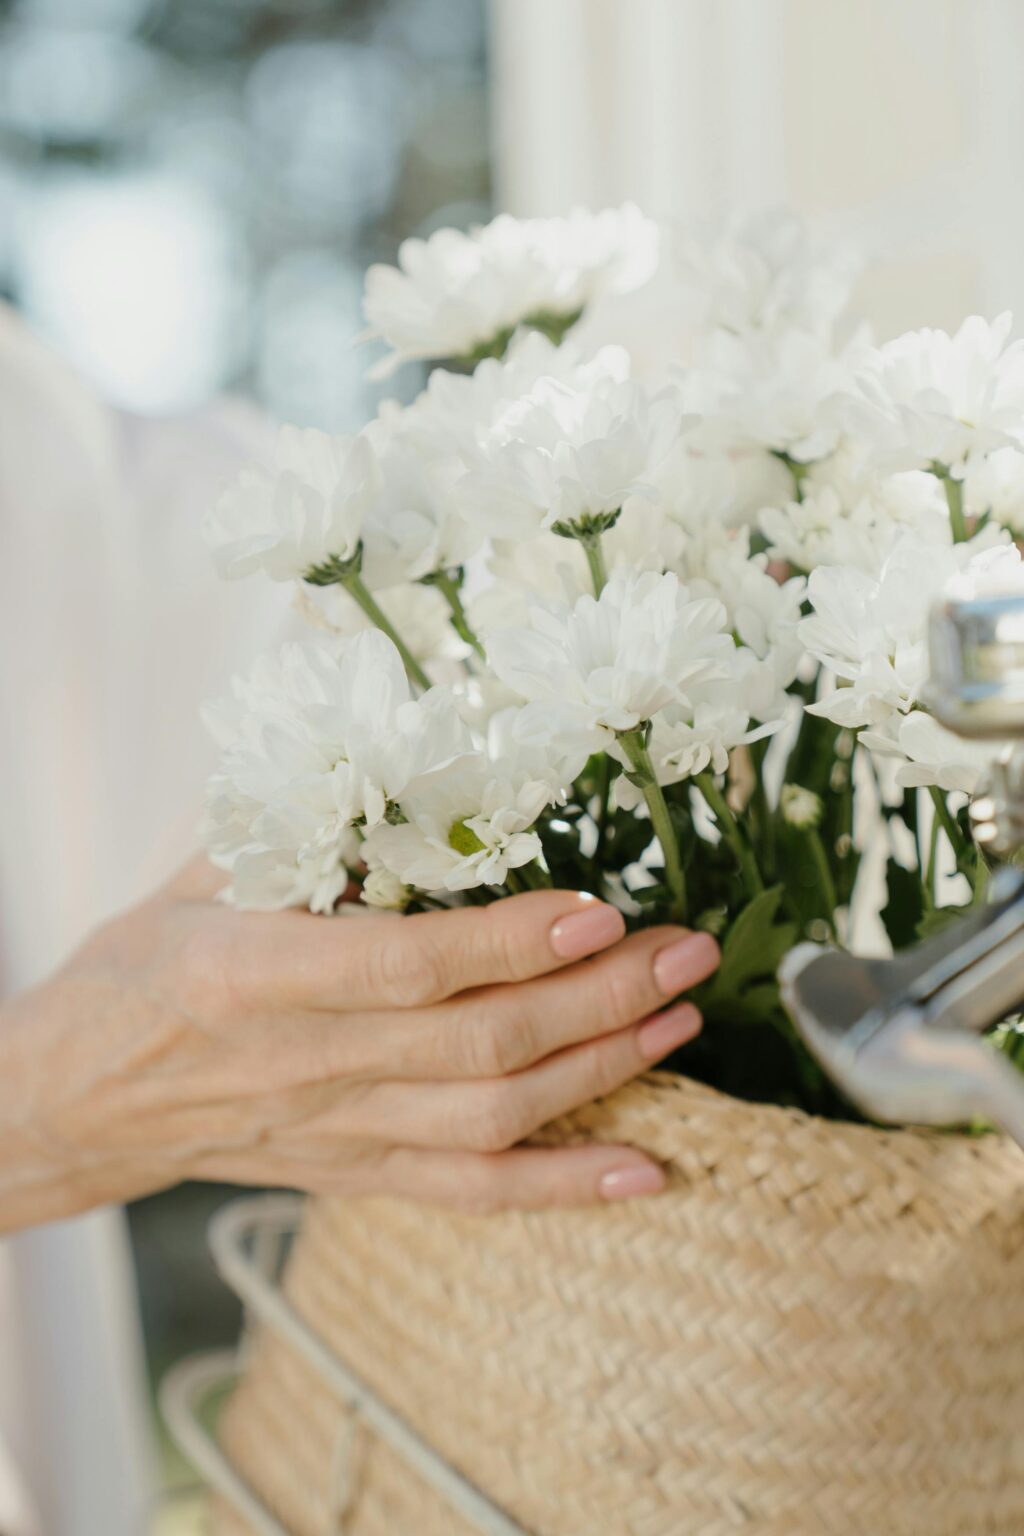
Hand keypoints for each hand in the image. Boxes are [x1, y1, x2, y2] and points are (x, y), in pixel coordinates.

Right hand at [0, 858, 718, 1231]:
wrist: (74, 1098)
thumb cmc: (140, 968)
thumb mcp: (201, 875)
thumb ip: (305, 831)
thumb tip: (422, 769)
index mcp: (254, 977)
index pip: (403, 967)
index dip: (506, 945)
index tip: (598, 911)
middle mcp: (304, 1065)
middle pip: (475, 1048)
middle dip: (596, 1000)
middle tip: (685, 952)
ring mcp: (336, 1132)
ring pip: (490, 1122)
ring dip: (600, 1073)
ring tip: (680, 1019)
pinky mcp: (354, 1175)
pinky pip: (472, 1195)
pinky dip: (564, 1188)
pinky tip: (646, 1167)